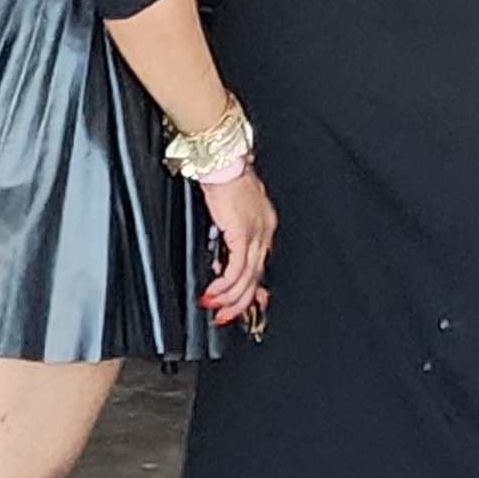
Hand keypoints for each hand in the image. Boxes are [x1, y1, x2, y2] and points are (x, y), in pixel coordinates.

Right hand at [203, 160, 275, 324]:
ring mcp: (256, 233)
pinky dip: (224, 285)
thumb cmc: (224, 177)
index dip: (252, 288)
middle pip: (256, 277)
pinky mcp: (242, 234)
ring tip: (214, 307)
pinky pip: (236, 270)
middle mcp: (265, 231)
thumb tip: (220, 262)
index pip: (261, 264)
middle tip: (225, 316)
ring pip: (247, 278)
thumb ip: (229, 236)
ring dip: (229, 298)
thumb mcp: (229, 211)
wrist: (222, 161)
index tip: (243, 304)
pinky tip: (213, 292)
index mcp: (264, 225)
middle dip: (240, 302)